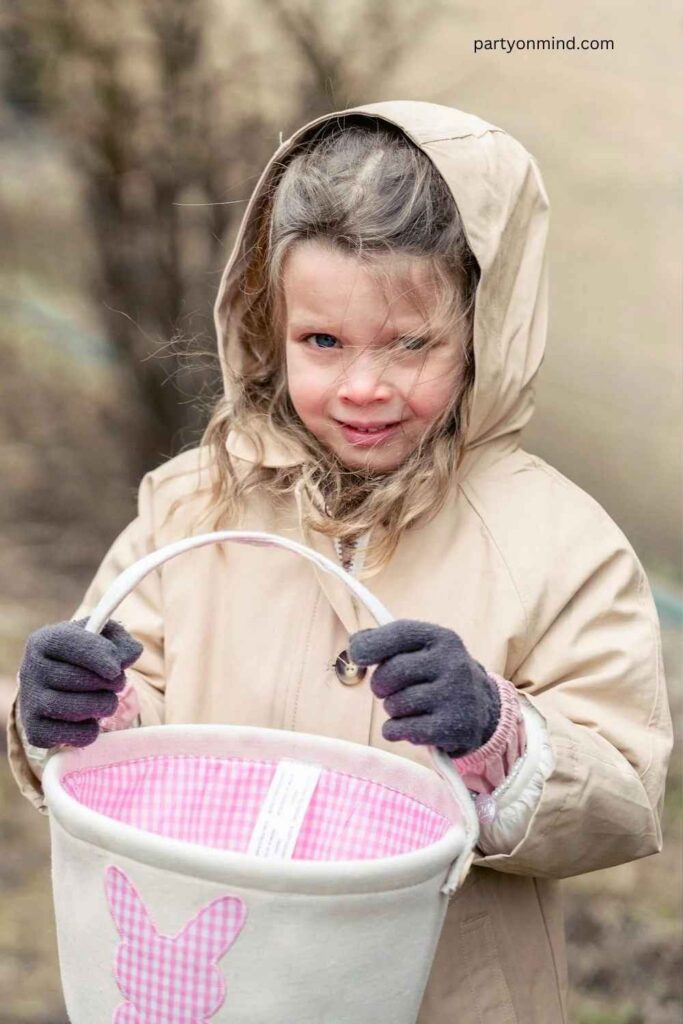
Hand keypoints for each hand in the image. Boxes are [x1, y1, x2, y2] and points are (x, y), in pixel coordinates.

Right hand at [19, 618, 142, 748]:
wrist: (63, 685)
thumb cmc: (88, 657)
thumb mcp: (106, 638)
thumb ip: (121, 642)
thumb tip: (122, 660)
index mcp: (45, 641)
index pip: (70, 644)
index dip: (98, 656)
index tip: (115, 669)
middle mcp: (31, 670)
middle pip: (77, 679)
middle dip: (109, 683)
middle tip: (117, 683)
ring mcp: (30, 702)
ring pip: (75, 709)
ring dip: (103, 706)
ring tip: (107, 700)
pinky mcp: (36, 731)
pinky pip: (72, 735)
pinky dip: (90, 730)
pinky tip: (91, 720)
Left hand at [348, 620, 499, 756]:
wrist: (482, 709)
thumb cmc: (438, 675)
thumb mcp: (423, 650)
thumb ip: (388, 641)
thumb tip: (356, 643)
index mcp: (443, 639)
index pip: (399, 633)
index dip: (370, 644)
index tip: (358, 655)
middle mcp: (453, 663)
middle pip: (390, 673)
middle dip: (380, 685)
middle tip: (389, 690)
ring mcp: (456, 696)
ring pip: (394, 704)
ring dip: (392, 710)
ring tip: (409, 707)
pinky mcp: (453, 726)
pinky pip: (401, 729)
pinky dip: (395, 730)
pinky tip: (409, 726)